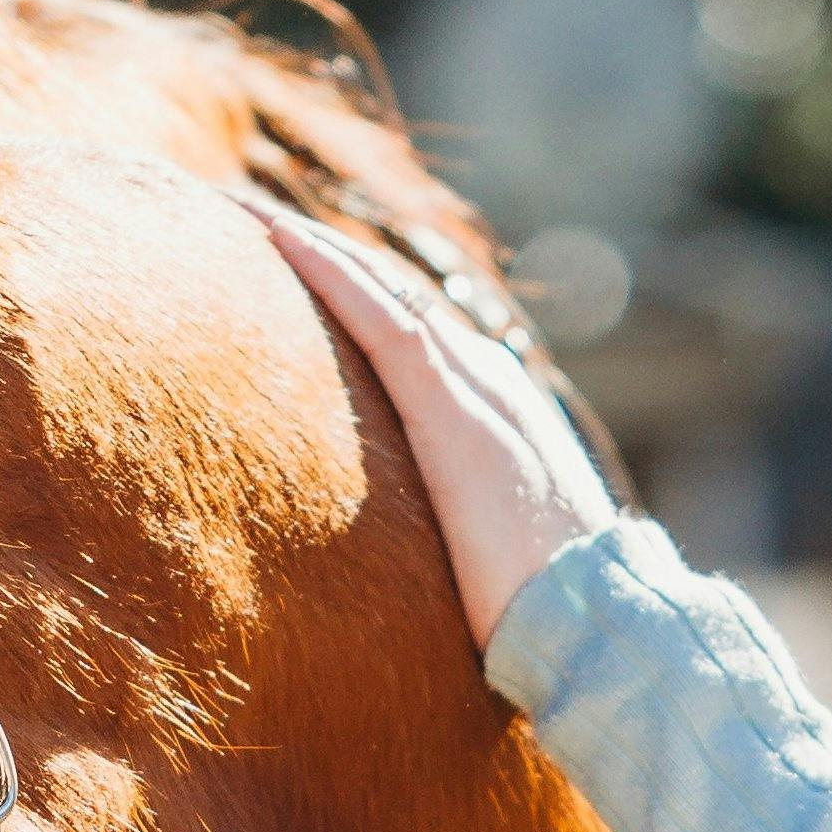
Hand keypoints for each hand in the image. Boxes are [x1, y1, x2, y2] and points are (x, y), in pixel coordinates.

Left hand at [266, 205, 616, 652]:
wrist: (594, 623)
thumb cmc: (539, 616)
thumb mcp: (483, 560)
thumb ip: (446, 538)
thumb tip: (409, 567)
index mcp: (495, 412)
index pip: (407, 332)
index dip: (348, 293)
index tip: (284, 268)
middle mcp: (487, 379)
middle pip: (389, 293)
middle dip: (318, 250)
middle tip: (239, 211)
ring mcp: (473, 384)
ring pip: (379, 287)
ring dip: (309, 243)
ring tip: (237, 208)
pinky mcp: (450, 403)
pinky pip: (378, 314)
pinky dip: (326, 268)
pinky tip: (275, 235)